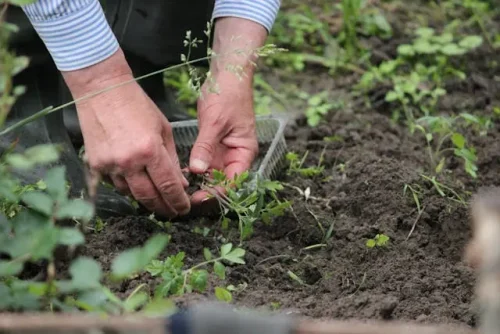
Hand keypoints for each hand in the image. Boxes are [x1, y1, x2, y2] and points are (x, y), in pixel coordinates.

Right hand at [63, 50, 189, 217]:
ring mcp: (109, 165)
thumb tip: (180, 183)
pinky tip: (136, 184)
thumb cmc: (137, 105)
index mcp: (149, 150)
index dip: (178, 201)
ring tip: (157, 200)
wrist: (102, 91)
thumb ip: (172, 158)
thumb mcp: (163, 129)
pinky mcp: (95, 165)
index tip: (184, 209)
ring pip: (130, 193)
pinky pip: (114, 184)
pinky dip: (127, 186)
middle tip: (173, 213)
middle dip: (163, 208)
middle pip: (148, 196)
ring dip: (145, 198)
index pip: (168, 185)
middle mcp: (128, 161)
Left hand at [187, 17, 267, 205]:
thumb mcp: (215, 122)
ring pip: (212, 176)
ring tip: (180, 191)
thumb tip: (196, 171)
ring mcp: (224, 151)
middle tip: (184, 199)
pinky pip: (204, 164)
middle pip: (223, 183)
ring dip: (199, 183)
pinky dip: (194, 170)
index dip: (217, 194)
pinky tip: (180, 174)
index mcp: (244, 152)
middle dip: (206, 192)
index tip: (197, 199)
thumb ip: (205, 147)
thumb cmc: (227, 95)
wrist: (227, 75)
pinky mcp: (213, 145)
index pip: (233, 182)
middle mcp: (236, 156)